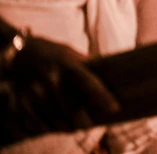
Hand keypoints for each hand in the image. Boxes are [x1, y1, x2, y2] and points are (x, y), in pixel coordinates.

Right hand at [0, 34, 119, 142]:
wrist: (17, 53)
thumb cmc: (51, 54)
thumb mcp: (70, 53)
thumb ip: (86, 65)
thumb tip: (111, 74)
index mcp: (67, 64)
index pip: (89, 83)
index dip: (103, 98)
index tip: (114, 109)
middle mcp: (51, 79)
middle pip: (73, 109)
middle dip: (84, 121)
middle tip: (89, 124)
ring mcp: (34, 92)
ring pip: (56, 120)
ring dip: (67, 126)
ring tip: (73, 126)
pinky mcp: (20, 102)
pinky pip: (36, 124)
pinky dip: (47, 128)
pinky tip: (52, 125)